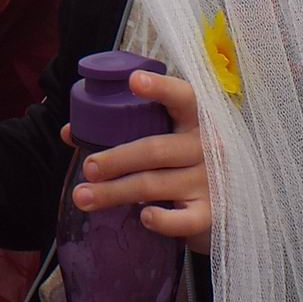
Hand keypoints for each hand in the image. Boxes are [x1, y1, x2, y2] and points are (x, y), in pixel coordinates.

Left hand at [65, 70, 211, 253]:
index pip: (183, 97)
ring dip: (114, 192)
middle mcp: (207, 147)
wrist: (230, 203)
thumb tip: (71, 132)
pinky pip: (183, 219)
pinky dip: (163, 220)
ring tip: (83, 197)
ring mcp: (209, 181)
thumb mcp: (166, 136)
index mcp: (196, 119)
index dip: (160, 88)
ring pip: (154, 184)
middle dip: (116, 159)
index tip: (134, 81)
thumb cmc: (185, 160)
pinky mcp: (210, 214)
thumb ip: (125, 129)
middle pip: (154, 149)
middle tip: (88, 168)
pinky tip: (144, 217)